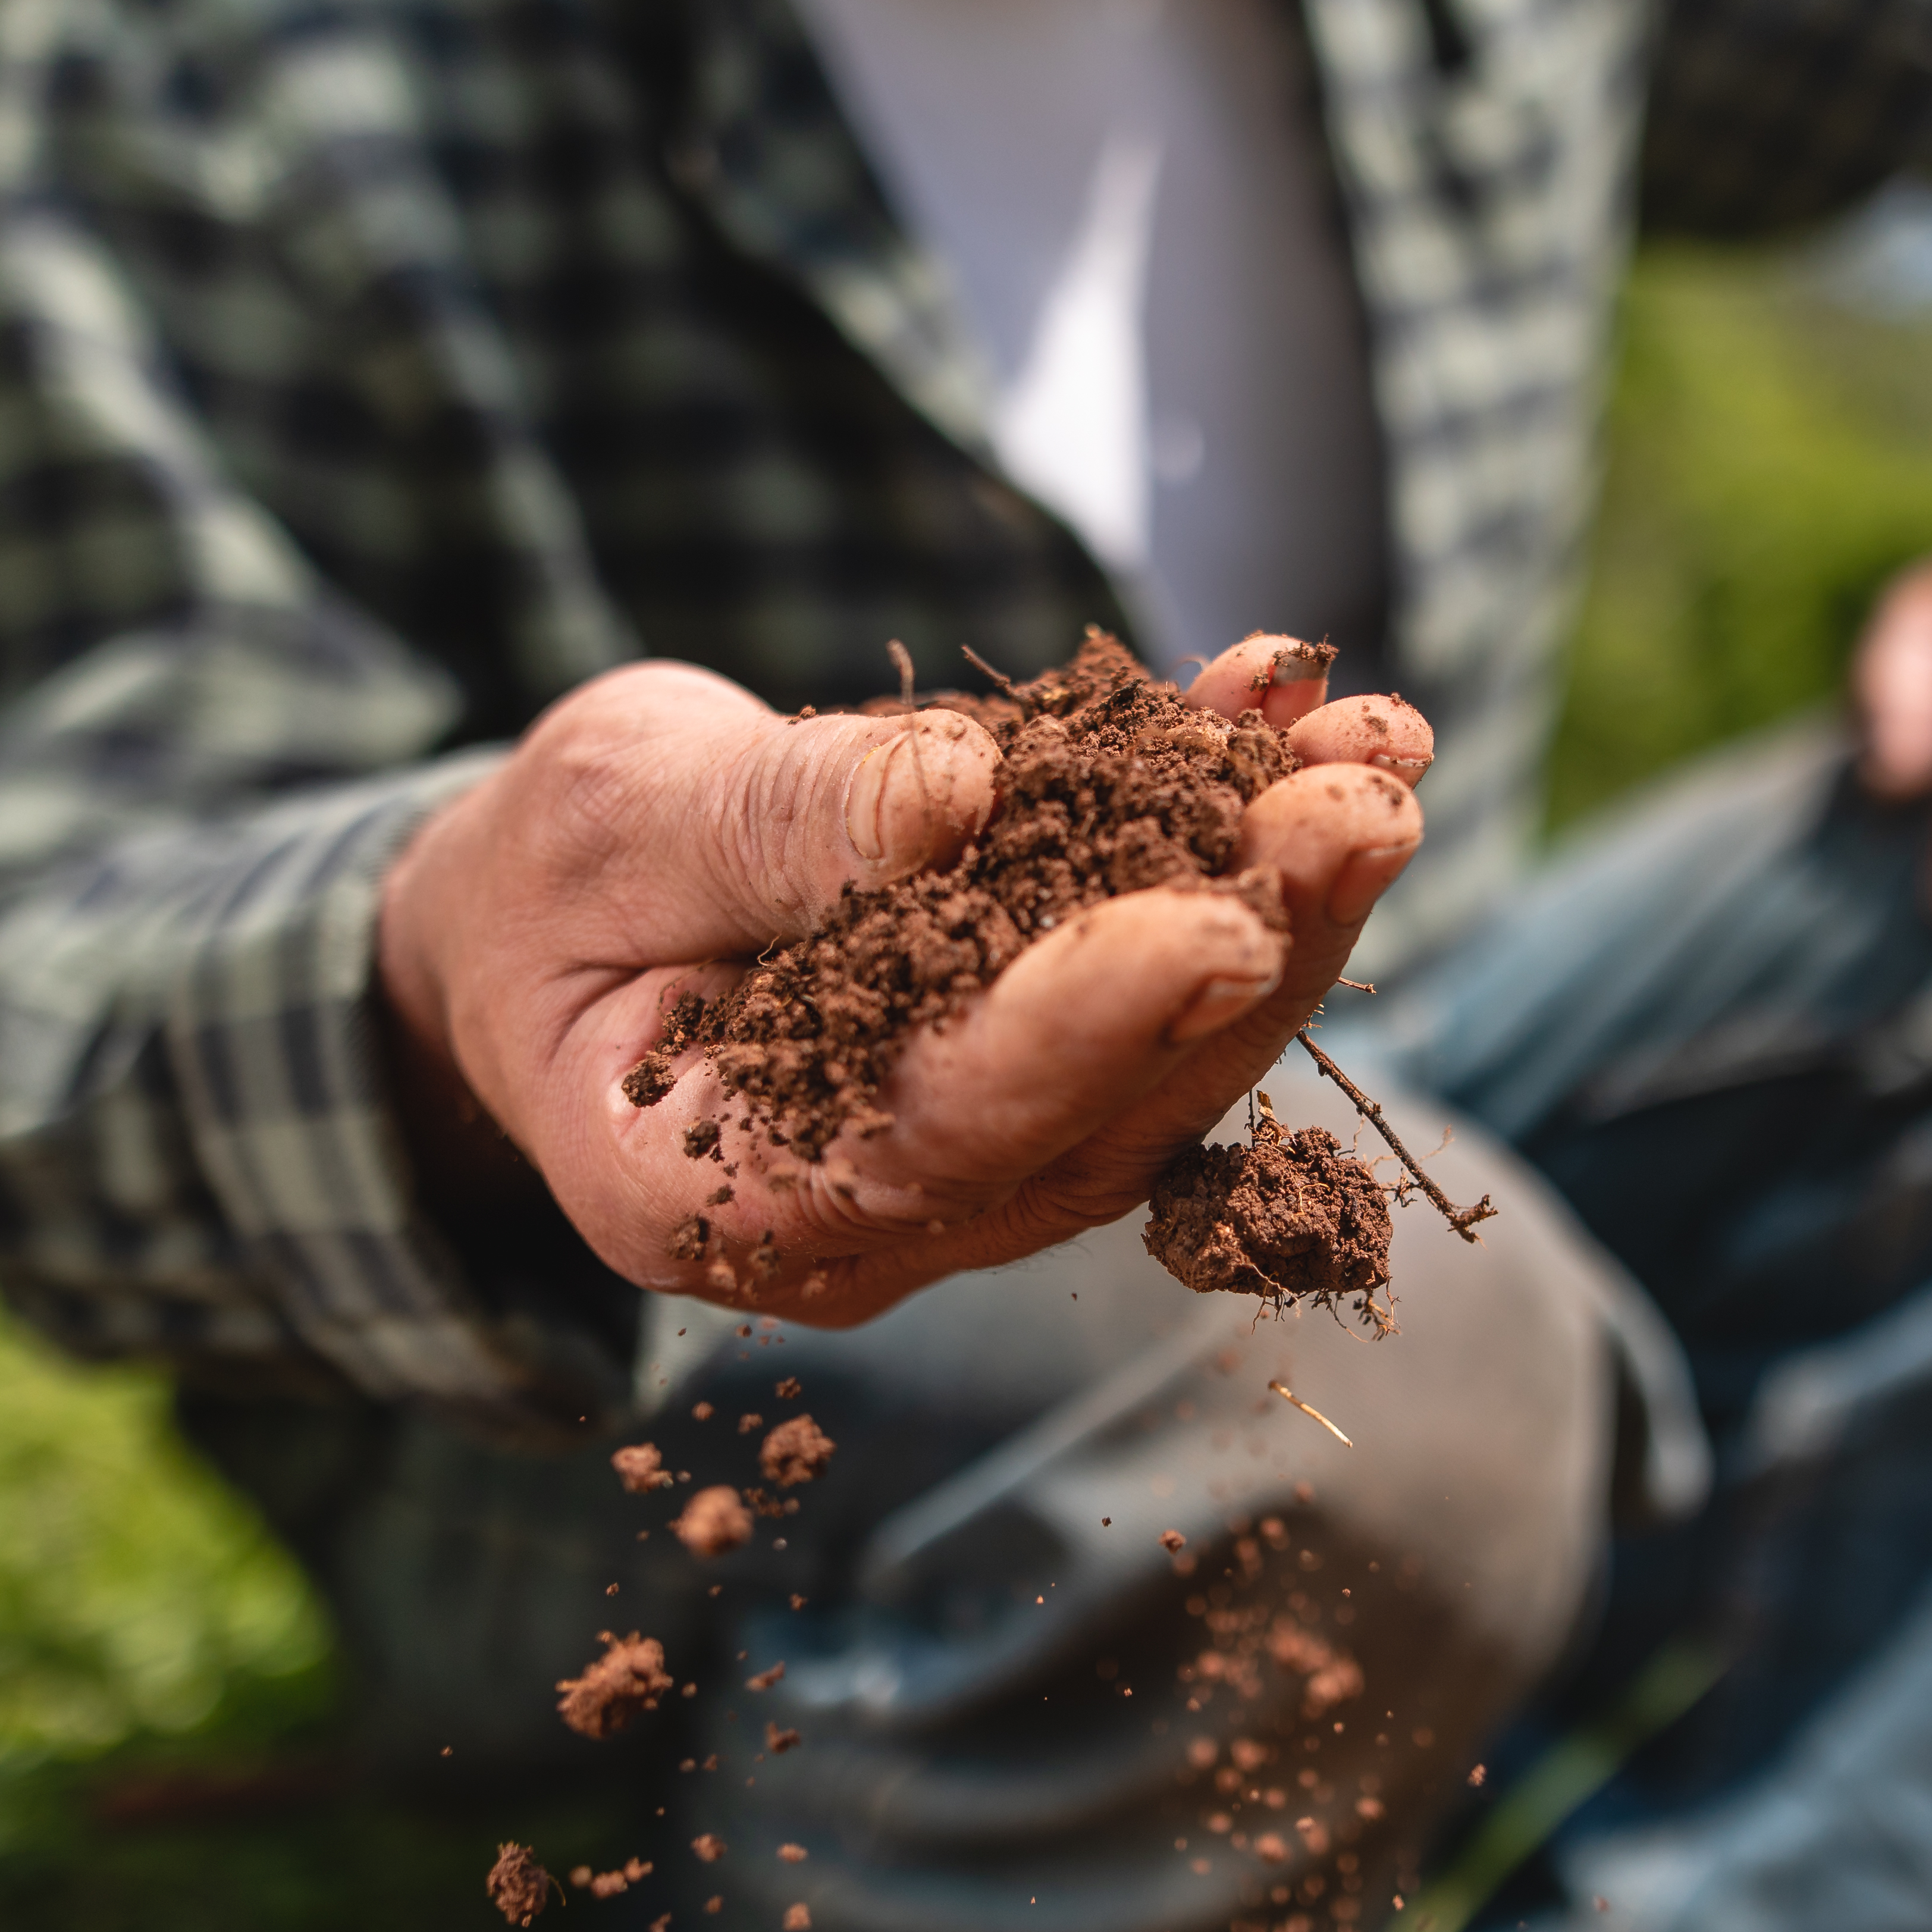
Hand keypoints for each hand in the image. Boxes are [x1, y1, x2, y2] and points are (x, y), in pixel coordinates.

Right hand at [377, 636, 1431, 1326]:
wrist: (566, 912)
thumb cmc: (552, 876)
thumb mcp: (609, 815)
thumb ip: (770, 825)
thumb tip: (955, 796)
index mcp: (712, 1193)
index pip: (934, 1132)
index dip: (1081, 1029)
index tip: (1216, 921)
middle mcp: (872, 1214)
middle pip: (1099, 1110)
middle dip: (1250, 946)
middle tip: (1362, 806)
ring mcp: (976, 1156)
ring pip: (1172, 1056)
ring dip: (1289, 898)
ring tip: (1380, 754)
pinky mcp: (1048, 1070)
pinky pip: (1170, 976)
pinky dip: (1244, 846)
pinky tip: (1304, 716)